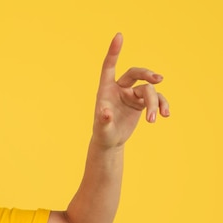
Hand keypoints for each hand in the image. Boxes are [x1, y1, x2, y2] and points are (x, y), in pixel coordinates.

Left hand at [92, 33, 169, 147]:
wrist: (111, 141)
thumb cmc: (103, 133)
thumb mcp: (102, 129)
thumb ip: (102, 120)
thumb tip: (105, 113)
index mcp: (106, 89)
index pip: (109, 66)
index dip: (114, 51)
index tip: (119, 36)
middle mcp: (119, 88)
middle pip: (135, 73)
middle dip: (147, 75)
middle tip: (158, 79)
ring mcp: (131, 94)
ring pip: (148, 90)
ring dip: (153, 103)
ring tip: (153, 119)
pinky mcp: (141, 102)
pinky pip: (156, 98)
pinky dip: (162, 105)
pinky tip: (165, 114)